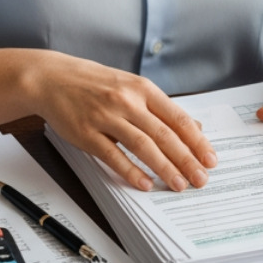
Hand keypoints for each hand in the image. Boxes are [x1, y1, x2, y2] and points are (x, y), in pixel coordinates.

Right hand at [29, 52, 216, 191]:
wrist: (52, 78)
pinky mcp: (86, 133)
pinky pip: (113, 155)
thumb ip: (160, 108)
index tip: (210, 159)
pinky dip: (130, 171)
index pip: (178, 118)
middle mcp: (127, 101)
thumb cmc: (95, 83)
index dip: (197, 141)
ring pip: (143, 145)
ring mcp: (106, 116)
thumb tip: (192, 128)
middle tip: (200, 179)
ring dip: (164, 168)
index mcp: (143, 88)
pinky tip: (144, 183)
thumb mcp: (131, 86)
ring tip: (178, 185)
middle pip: (164, 135)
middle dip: (186, 160)